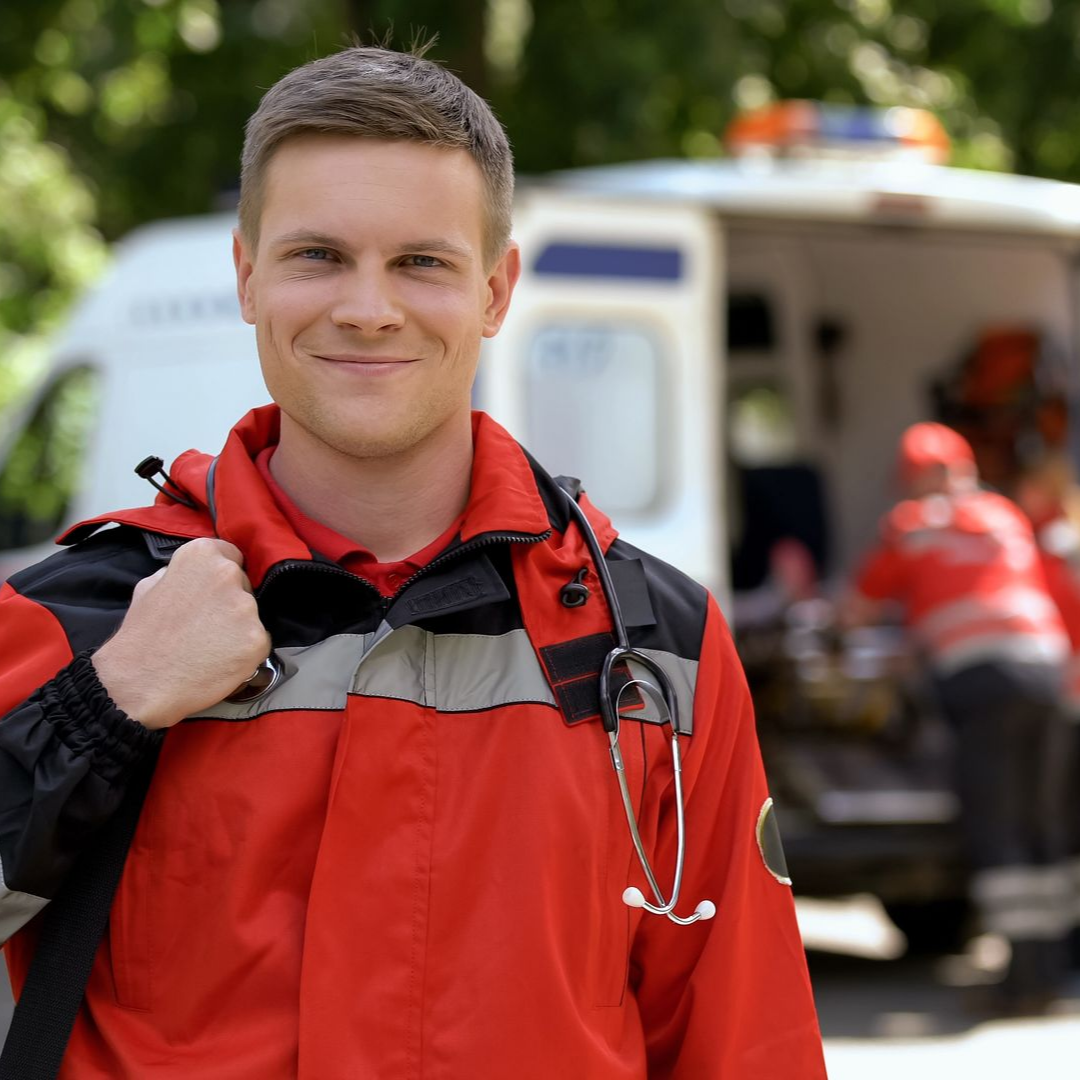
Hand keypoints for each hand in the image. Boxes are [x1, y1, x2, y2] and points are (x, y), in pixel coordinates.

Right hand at [92, 538, 271, 729]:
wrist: (139, 683)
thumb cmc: (140, 637)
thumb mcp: (149, 587)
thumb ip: (179, 572)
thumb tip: (197, 573)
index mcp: (201, 555)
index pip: (231, 555)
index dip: (223, 576)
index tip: (214, 593)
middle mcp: (228, 574)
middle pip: (244, 585)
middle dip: (230, 602)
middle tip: (207, 625)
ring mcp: (245, 607)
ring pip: (253, 615)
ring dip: (239, 628)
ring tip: (210, 646)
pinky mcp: (257, 639)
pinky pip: (259, 641)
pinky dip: (246, 651)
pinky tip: (221, 660)